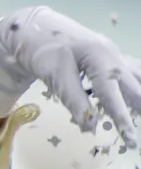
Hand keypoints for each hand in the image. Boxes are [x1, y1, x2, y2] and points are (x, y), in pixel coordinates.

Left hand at [0, 6, 140, 145]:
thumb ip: (75, 101)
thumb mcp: (56, 77)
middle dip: (140, 108)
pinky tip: (137, 96)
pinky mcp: (114, 59)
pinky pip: (134, 72)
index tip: (130, 137)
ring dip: (139, 96)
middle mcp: (114, 56)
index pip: (112, 94)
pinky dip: (138, 85)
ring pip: (138, 78)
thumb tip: (90, 127)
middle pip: (134, 86)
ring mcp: (116, 56)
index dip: (121, 117)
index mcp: (99, 58)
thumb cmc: (45, 54)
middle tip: (138, 135)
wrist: (38, 31)